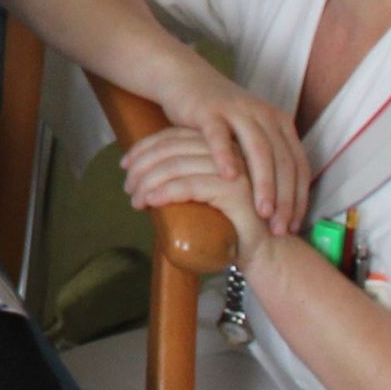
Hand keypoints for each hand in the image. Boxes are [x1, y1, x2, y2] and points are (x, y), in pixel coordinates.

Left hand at [117, 120, 269, 250]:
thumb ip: (184, 178)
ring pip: (178, 165)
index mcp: (221, 147)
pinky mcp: (235, 191)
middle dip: (143, 164)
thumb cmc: (230, 227)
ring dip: (149, 180)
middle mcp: (229, 153)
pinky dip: (165, 191)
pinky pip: (190, 185)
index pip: (175, 136)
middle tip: (127, 184)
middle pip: (173, 147)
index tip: (125, 164)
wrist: (266, 253)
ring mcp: (234, 170)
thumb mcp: (202, 196)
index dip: (145, 147)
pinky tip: (150, 201)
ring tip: (134, 198)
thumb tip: (143, 176)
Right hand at [144, 74, 310, 232]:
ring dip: (263, 183)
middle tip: (280, 227)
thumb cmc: (218, 117)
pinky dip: (225, 156)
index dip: (299, 197)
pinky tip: (228, 178)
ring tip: (262, 212)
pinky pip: (219, 135)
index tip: (293, 225)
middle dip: (284, 197)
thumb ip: (265, 160)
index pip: (298, 165)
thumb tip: (278, 204)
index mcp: (279, 123)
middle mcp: (263, 115)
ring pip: (258, 150)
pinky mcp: (209, 111)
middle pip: (282, 160)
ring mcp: (237, 111)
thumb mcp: (249, 134)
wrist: (186, 79)